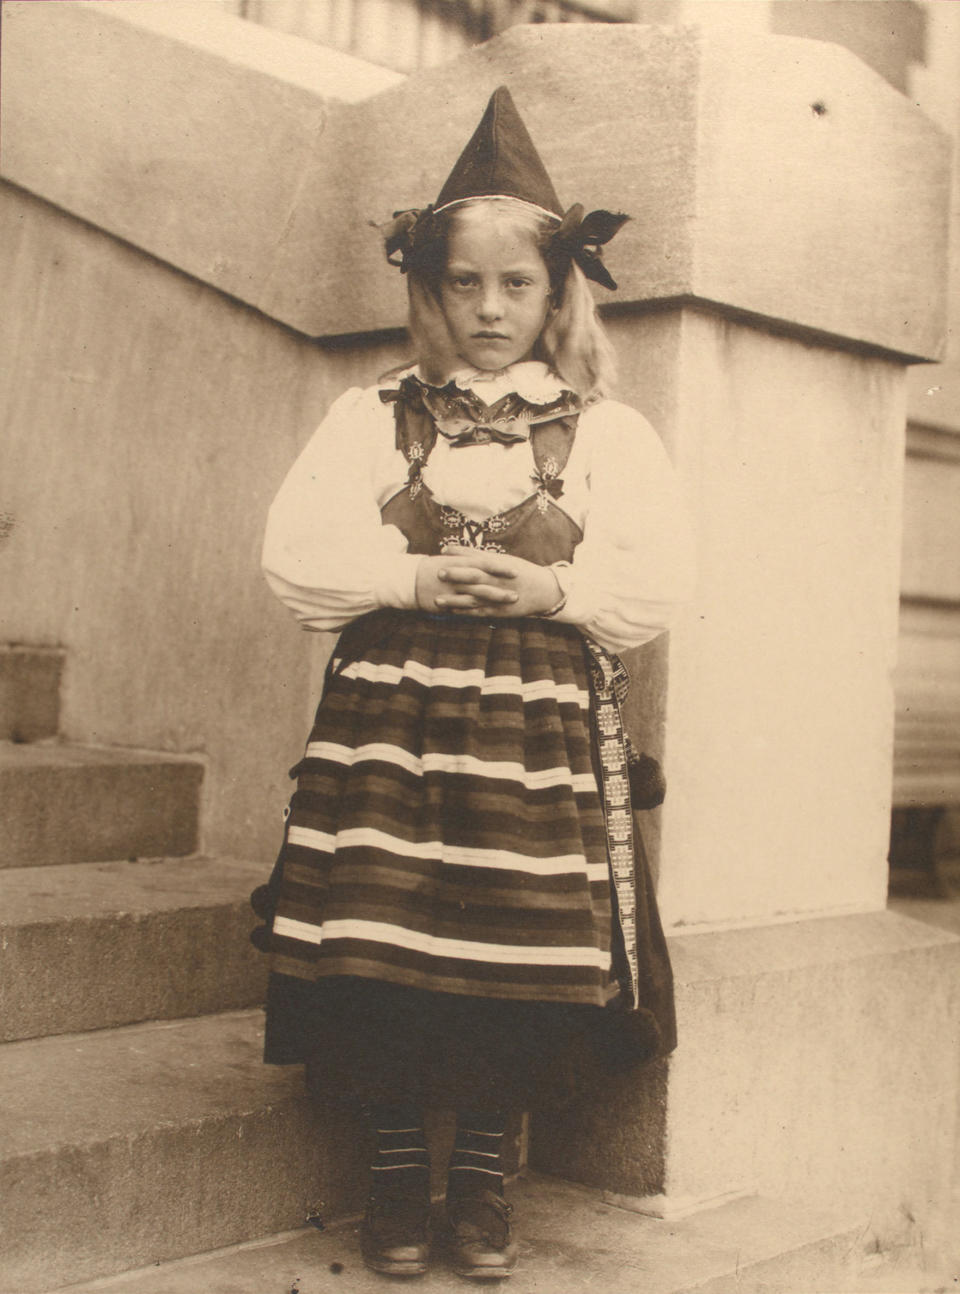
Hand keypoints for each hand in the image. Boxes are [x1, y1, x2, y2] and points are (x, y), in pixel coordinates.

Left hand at [415, 546, 561, 617]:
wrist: (544, 590)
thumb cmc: (521, 572)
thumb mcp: (504, 560)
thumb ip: (482, 556)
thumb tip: (461, 550)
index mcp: (499, 566)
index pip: (477, 558)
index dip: (460, 554)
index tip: (443, 550)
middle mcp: (497, 581)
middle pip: (474, 577)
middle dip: (456, 575)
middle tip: (438, 572)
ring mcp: (498, 597)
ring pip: (474, 598)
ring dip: (455, 600)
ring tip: (437, 600)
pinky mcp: (500, 611)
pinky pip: (480, 612)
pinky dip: (466, 613)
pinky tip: (452, 612)